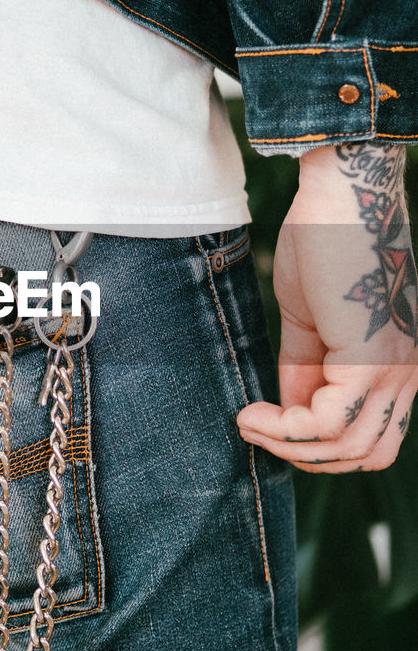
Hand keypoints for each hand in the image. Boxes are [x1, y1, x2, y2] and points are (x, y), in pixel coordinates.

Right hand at [237, 142, 417, 472]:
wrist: (341, 194)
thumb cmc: (325, 243)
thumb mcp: (310, 320)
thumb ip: (306, 368)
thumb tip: (285, 410)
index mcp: (399, 365)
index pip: (371, 439)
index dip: (316, 444)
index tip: (266, 419)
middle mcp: (408, 374)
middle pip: (366, 455)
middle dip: (306, 456)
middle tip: (258, 429)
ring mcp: (395, 369)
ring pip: (347, 448)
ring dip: (286, 445)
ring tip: (248, 419)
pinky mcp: (372, 360)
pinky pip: (327, 423)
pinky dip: (283, 427)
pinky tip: (253, 411)